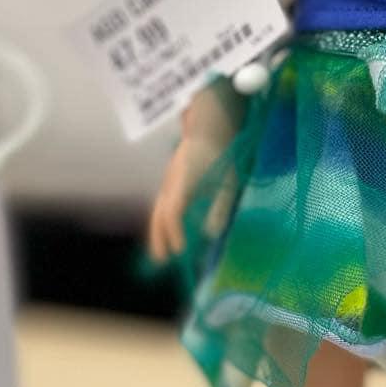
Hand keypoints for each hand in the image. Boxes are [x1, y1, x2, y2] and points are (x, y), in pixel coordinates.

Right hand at [145, 83, 241, 261]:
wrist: (210, 126)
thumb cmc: (222, 153)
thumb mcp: (228, 182)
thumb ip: (220, 208)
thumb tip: (212, 234)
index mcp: (183, 183)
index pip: (172, 213)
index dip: (174, 234)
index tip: (181, 251)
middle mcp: (171, 183)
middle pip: (158, 215)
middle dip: (159, 238)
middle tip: (162, 260)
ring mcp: (168, 180)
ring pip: (158, 209)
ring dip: (158, 231)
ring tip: (161, 251)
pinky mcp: (171, 179)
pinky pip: (162, 203)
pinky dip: (162, 219)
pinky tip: (169, 229)